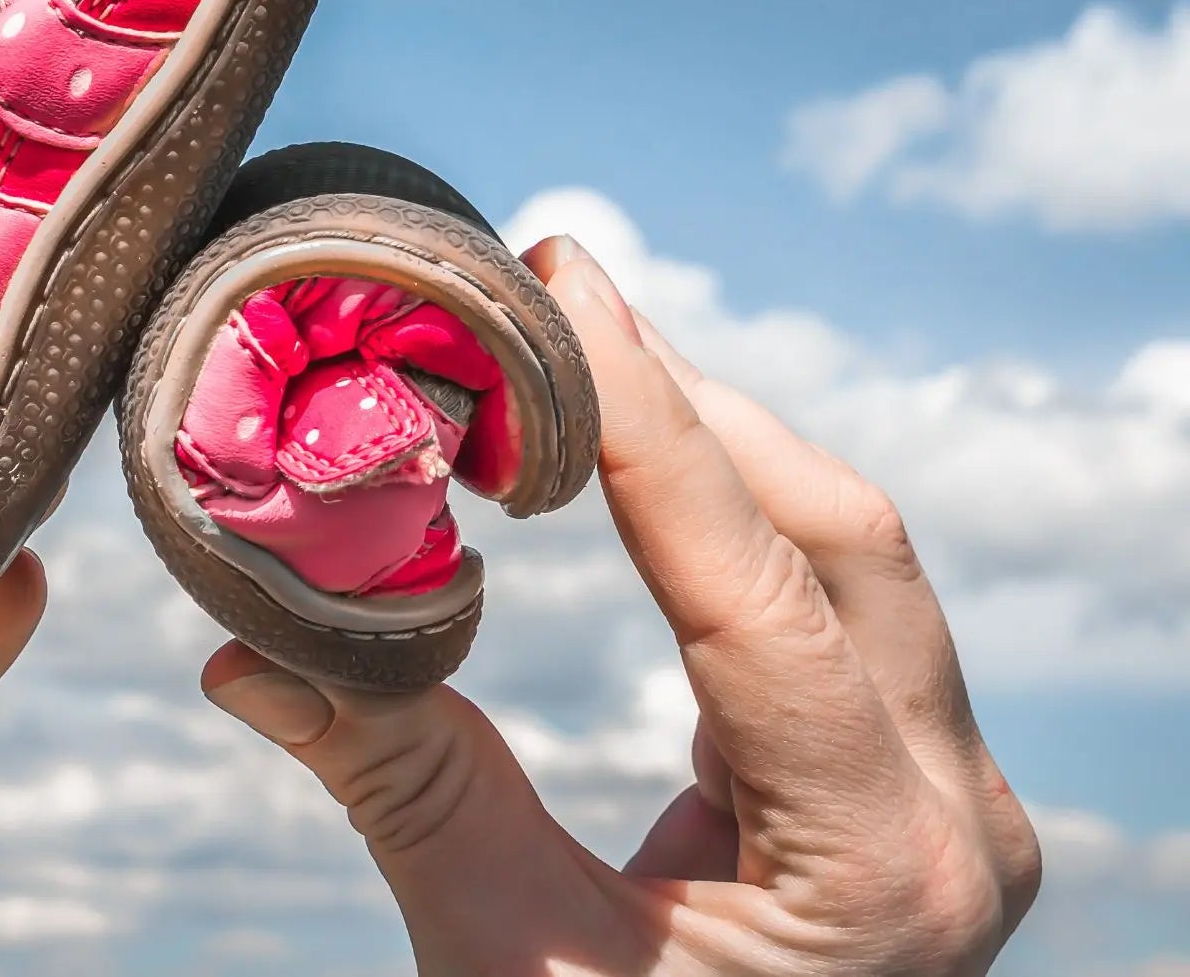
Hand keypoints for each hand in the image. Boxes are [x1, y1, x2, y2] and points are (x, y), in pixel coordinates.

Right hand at [199, 237, 1042, 975]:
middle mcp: (953, 819)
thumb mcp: (507, 965)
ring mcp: (945, 798)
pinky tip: (636, 472)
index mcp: (882, 876)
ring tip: (577, 359)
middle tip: (553, 292)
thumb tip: (243, 653)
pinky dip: (727, 526)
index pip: (766, 598)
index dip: (652, 428)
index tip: (563, 288)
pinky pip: (830, 609)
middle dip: (691, 406)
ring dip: (714, 451)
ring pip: (850, 563)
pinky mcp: (903, 783)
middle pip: (845, 545)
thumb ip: (401, 791)